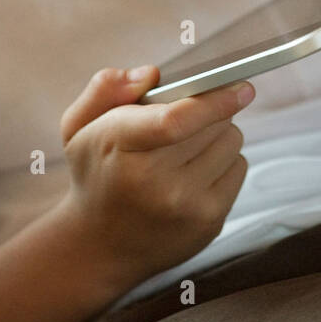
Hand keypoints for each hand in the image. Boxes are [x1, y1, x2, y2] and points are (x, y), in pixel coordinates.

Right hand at [58, 66, 254, 289]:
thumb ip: (106, 89)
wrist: (98, 247)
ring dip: (216, 136)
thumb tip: (150, 74)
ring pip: (231, 141)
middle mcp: (155, 182)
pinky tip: (195, 174)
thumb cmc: (96, 176)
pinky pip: (239, 167)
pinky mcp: (209, 221)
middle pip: (214, 124)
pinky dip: (223, 162)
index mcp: (121, 149)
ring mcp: (186, 206)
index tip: (241, 88)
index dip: (214, 100)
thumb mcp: (79, 127)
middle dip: (207, 112)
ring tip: (186, 150)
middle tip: (185, 121)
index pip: (176, 120)